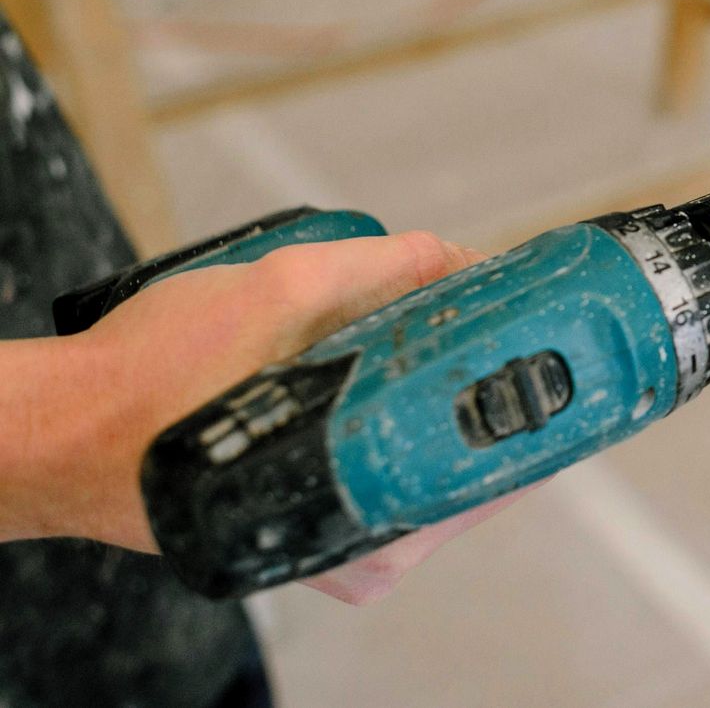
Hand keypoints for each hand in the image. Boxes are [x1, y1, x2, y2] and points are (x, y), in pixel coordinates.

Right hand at [27, 232, 521, 601]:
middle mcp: (362, 551)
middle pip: (466, 460)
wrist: (53, 434)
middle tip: (505, 315)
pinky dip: (392, 410)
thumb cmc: (151, 380)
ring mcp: (333, 541)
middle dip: (485, 383)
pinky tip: (396, 357)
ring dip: (436, 392)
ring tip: (451, 326)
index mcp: (375, 529)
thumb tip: (462, 258)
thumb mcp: (279, 292)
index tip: (556, 343)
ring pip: (421, 457)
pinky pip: (378, 461)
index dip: (530, 396)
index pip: (500, 468)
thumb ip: (382, 271)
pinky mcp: (305, 520)